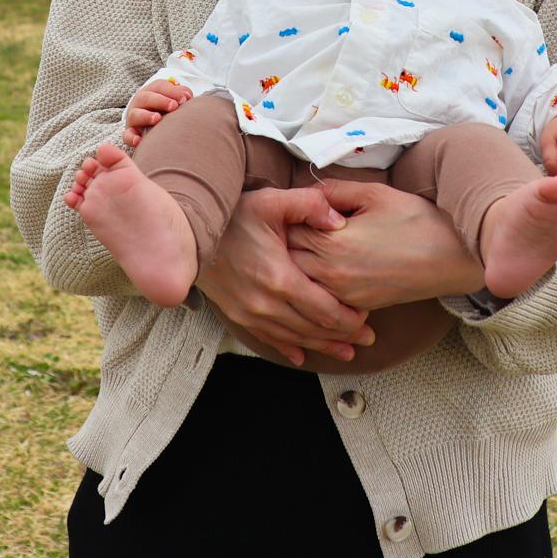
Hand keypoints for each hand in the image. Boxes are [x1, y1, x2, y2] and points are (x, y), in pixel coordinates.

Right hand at [123, 78, 194, 144]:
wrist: (152, 124)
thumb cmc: (166, 109)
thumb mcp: (173, 99)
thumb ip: (181, 95)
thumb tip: (186, 96)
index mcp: (151, 91)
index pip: (159, 86)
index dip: (172, 91)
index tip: (184, 99)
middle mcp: (140, 103)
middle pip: (146, 98)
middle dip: (160, 101)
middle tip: (174, 106)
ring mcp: (133, 118)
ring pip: (135, 115)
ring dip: (146, 116)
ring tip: (157, 118)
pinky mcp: (130, 133)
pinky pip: (127, 135)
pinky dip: (131, 137)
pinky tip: (138, 140)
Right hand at [196, 187, 375, 366]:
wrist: (188, 237)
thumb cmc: (231, 216)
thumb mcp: (272, 201)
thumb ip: (309, 205)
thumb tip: (339, 220)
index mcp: (280, 278)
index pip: (324, 309)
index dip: (349, 319)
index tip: (368, 319)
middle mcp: (267, 304)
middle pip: (314, 329)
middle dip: (344, 337)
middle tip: (368, 339)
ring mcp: (251, 314)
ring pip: (295, 339)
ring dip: (323, 347)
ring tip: (347, 353)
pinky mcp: (239, 316)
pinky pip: (269, 339)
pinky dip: (290, 349)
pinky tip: (303, 356)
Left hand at [284, 180, 484, 310]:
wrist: (451, 257)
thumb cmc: (415, 220)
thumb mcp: (374, 193)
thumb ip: (334, 190)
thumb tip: (307, 191)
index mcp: (332, 242)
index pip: (288, 229)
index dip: (284, 216)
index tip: (285, 208)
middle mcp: (331, 274)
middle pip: (287, 259)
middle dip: (283, 243)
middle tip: (285, 227)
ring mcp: (343, 294)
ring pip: (299, 283)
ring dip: (294, 266)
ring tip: (298, 248)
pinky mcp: (356, 306)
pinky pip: (320, 299)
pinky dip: (313, 286)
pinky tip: (318, 271)